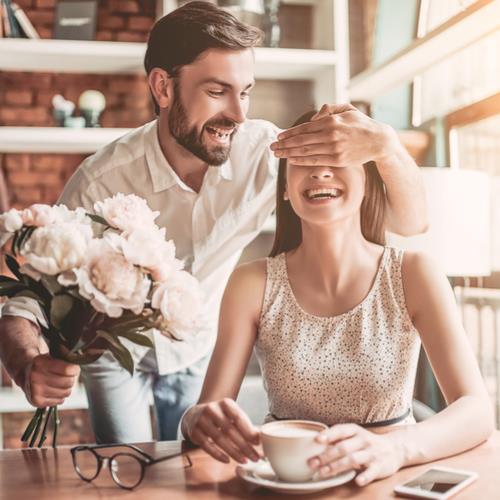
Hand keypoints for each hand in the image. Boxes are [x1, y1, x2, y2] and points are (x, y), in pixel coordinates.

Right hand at [25, 354, 79, 406]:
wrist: (26, 374)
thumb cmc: (45, 364)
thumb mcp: (52, 356)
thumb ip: (65, 359)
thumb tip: (81, 362)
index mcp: (40, 363)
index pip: (67, 370)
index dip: (75, 370)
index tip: (74, 369)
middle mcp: (35, 377)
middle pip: (68, 382)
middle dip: (71, 379)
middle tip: (67, 376)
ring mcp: (35, 390)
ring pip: (66, 392)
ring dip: (67, 388)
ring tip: (61, 383)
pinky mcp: (36, 401)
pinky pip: (60, 401)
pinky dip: (60, 396)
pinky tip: (54, 390)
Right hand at [182, 398, 261, 463]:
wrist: (196, 414)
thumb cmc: (220, 416)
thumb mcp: (231, 415)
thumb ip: (244, 425)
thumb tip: (259, 438)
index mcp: (225, 403)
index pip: (238, 417)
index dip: (248, 431)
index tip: (258, 443)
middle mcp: (212, 409)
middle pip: (230, 430)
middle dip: (244, 446)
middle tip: (255, 457)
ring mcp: (201, 420)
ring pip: (219, 439)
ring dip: (234, 452)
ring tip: (244, 460)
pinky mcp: (194, 432)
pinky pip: (207, 445)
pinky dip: (218, 454)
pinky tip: (228, 461)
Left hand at [270, 103, 399, 166]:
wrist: (378, 141)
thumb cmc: (361, 124)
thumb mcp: (347, 110)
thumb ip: (330, 109)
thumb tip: (315, 115)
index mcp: (331, 121)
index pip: (305, 128)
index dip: (290, 133)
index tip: (279, 136)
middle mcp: (331, 134)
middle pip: (302, 140)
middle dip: (284, 144)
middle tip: (272, 146)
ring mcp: (334, 148)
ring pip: (306, 151)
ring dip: (289, 153)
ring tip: (278, 154)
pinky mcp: (337, 160)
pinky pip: (315, 161)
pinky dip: (301, 161)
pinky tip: (292, 161)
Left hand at [308, 424, 404, 485]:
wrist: (394, 449)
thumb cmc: (366, 443)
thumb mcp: (353, 436)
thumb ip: (338, 440)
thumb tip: (314, 445)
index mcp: (354, 430)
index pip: (340, 430)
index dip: (328, 435)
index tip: (316, 440)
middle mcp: (363, 440)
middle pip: (342, 447)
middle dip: (326, 456)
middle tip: (312, 463)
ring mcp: (371, 453)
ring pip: (353, 459)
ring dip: (337, 466)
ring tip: (324, 472)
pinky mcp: (379, 466)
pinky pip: (371, 472)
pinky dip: (364, 476)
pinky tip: (357, 481)